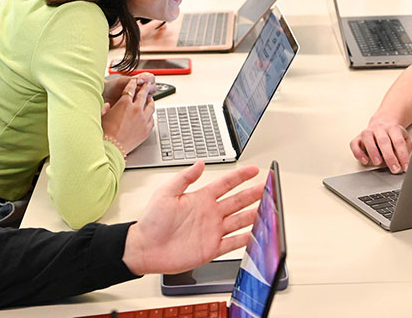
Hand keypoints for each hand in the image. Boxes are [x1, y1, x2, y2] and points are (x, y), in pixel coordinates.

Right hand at [101, 78, 154, 153]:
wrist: (112, 148)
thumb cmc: (105, 133)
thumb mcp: (103, 116)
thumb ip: (106, 108)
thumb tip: (107, 106)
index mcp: (124, 104)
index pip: (131, 89)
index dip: (133, 84)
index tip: (135, 82)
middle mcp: (136, 110)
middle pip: (143, 95)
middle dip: (145, 88)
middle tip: (146, 85)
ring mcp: (143, 119)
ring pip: (151, 106)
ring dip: (150, 101)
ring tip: (150, 99)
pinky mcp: (147, 129)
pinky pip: (152, 119)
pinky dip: (151, 115)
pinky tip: (150, 114)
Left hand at [122, 162, 262, 275]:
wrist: (144, 248)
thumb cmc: (151, 222)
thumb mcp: (166, 193)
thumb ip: (184, 178)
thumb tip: (199, 163)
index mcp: (201, 198)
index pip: (226, 184)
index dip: (240, 176)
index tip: (254, 170)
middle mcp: (210, 213)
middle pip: (238, 201)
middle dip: (254, 193)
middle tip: (267, 187)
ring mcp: (212, 231)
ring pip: (239, 220)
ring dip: (253, 214)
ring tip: (267, 209)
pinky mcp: (211, 248)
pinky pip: (233, 243)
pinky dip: (246, 239)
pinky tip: (255, 234)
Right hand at [350, 117, 411, 173]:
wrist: (383, 121)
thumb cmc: (393, 134)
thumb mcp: (405, 138)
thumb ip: (406, 149)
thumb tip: (404, 161)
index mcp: (393, 128)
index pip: (399, 142)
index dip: (403, 155)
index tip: (405, 167)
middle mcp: (380, 129)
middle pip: (384, 141)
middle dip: (389, 157)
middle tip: (394, 169)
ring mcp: (368, 132)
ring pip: (368, 139)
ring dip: (373, 152)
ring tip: (378, 163)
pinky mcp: (358, 138)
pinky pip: (354, 144)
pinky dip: (358, 153)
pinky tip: (364, 160)